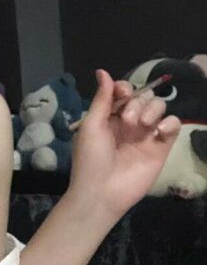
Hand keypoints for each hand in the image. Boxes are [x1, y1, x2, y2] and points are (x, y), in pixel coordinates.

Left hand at [69, 69, 180, 217]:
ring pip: (159, 107)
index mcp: (109, 117)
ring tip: (142, 125)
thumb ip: (102, 99)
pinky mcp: (161, 147)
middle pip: (143, 97)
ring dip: (152, 109)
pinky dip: (169, 123)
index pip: (124, 92)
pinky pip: (172, 125)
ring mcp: (146, 134)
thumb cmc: (91, 159)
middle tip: (128, 120)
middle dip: (137, 103)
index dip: (125, 89)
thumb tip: (102, 71)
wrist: (102, 193)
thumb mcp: (91, 126)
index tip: (123, 93)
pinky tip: (158, 133)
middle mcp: (129, 123)